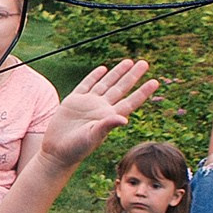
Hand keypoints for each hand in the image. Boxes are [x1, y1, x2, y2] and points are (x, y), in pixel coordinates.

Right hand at [39, 60, 157, 168]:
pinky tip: (103, 69)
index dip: (143, 92)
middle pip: (121, 88)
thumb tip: (124, 119)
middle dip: (132, 75)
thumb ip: (107, 125)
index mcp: (109, 116)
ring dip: (117, 73)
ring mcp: (88, 103)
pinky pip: (86, 85)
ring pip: (106, 84)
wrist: (57, 151)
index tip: (155, 81)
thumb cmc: (77, 148)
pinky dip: (94, 76)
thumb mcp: (93, 136)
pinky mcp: (74, 101)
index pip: (130, 101)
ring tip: (128, 62)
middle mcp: (101, 108)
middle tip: (144, 63)